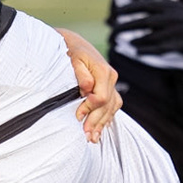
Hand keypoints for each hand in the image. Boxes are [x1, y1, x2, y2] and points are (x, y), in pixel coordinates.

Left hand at [58, 28, 120, 142]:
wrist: (74, 44)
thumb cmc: (70, 52)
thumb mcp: (72, 60)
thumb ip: (80, 74)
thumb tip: (87, 87)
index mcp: (103, 71)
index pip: (101, 97)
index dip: (89, 109)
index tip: (77, 116)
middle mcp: (111, 78)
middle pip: (107, 106)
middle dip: (95, 122)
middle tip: (85, 136)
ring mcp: (112, 84)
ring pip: (111, 108)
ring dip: (102, 124)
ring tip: (92, 139)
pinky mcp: (110, 89)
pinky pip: (112, 106)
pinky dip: (106, 119)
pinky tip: (99, 130)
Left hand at [107, 0, 182, 55]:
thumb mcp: (168, 2)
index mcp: (166, 5)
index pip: (142, 6)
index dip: (127, 10)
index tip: (114, 15)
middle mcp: (169, 17)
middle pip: (142, 22)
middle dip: (125, 27)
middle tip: (112, 33)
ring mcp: (173, 31)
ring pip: (150, 36)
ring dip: (136, 40)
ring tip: (127, 42)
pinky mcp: (177, 44)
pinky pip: (159, 48)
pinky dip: (147, 49)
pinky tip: (137, 50)